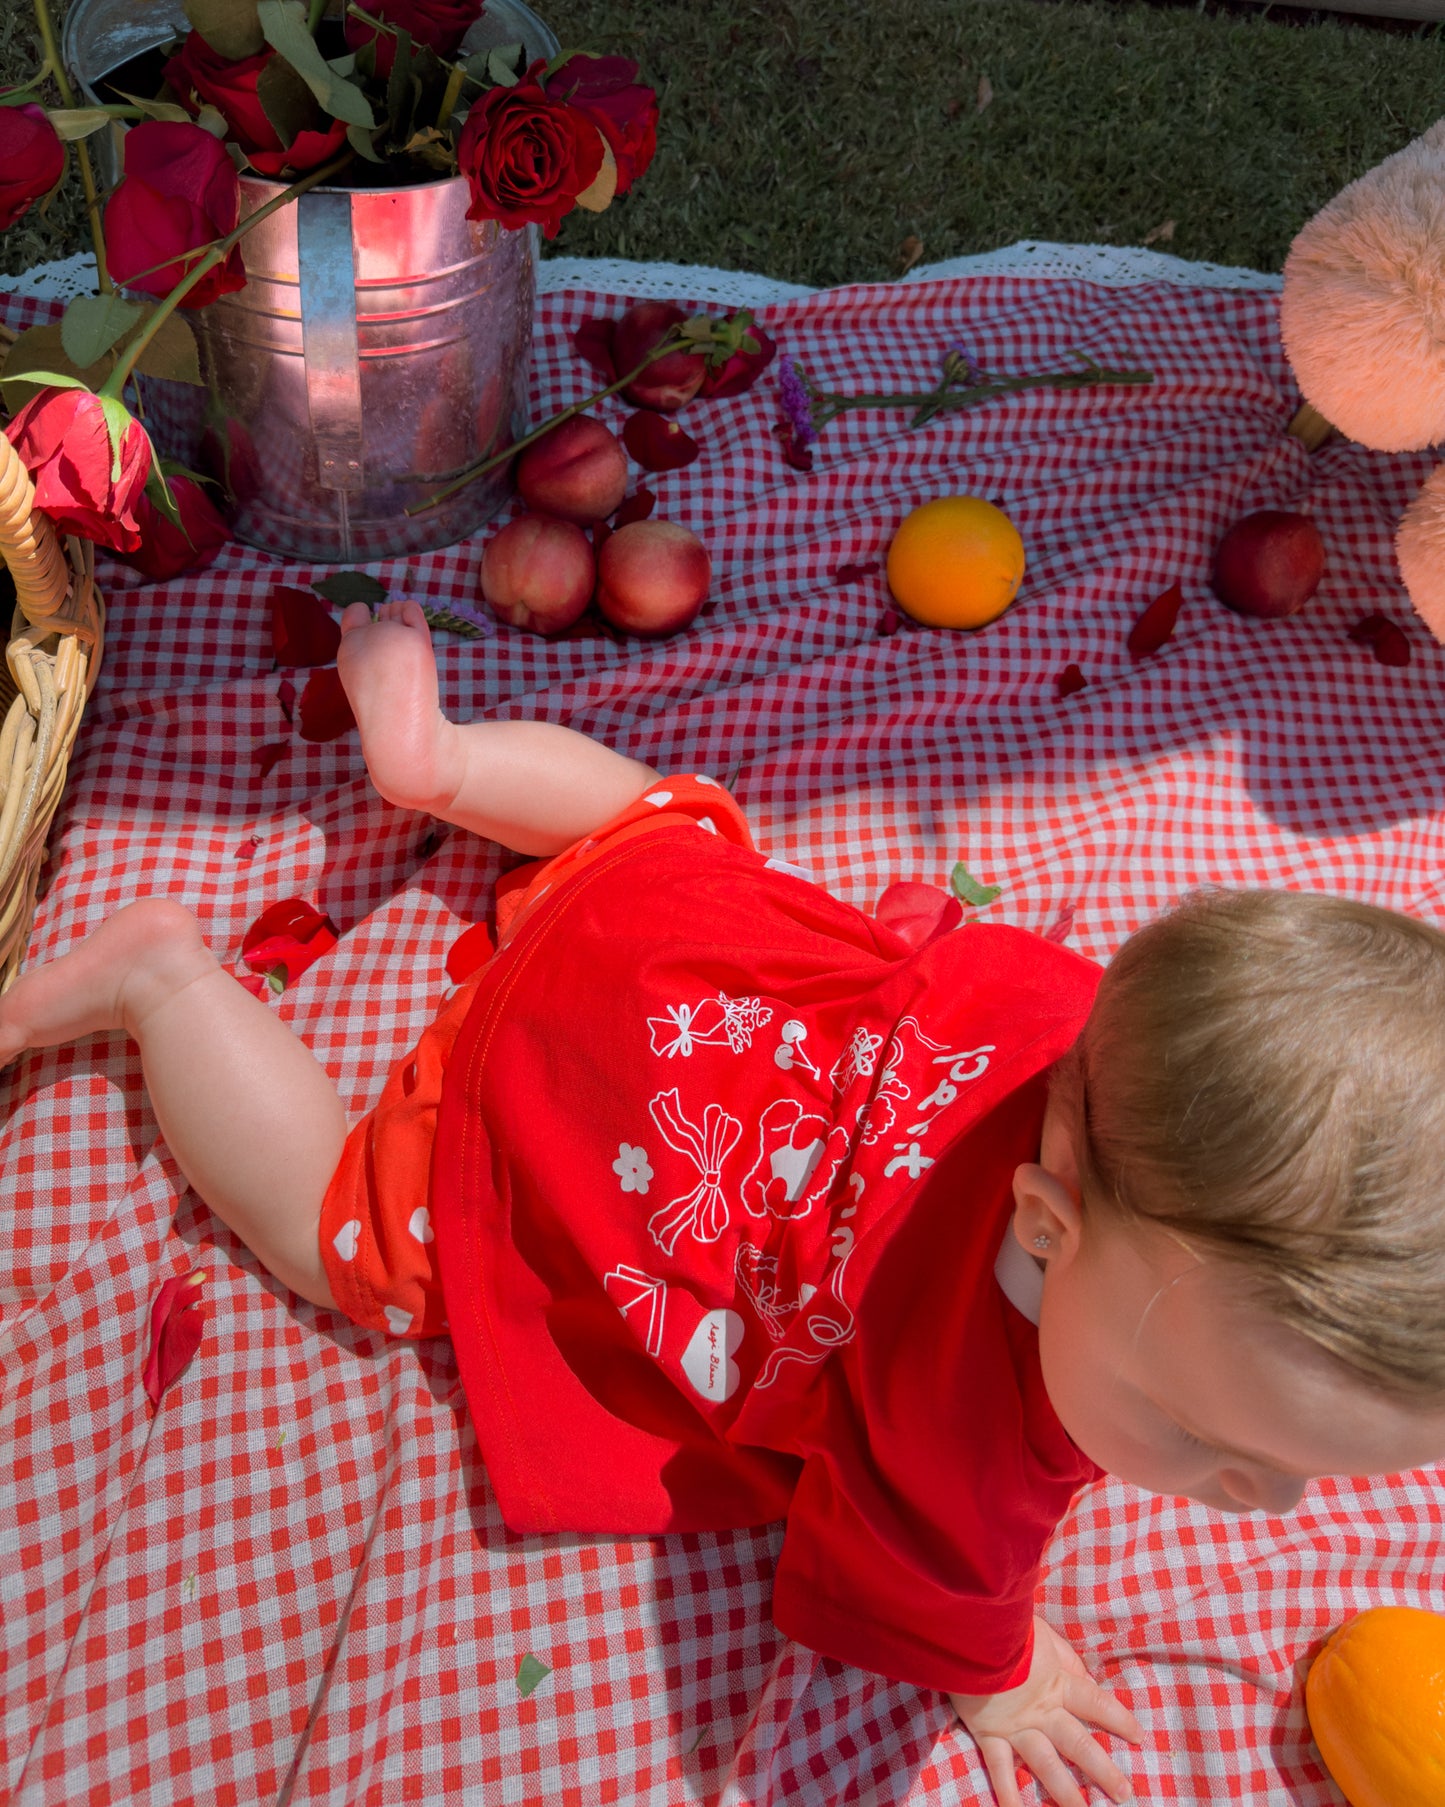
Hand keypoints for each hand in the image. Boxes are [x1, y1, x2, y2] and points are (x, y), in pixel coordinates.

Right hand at [950, 1617, 1143, 1806]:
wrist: (972, 1628)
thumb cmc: (1007, 1623)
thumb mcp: (1044, 1631)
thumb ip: (1063, 1657)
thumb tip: (1083, 1677)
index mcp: (1058, 1682)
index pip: (1096, 1703)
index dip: (1119, 1719)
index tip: (1139, 1737)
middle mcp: (1043, 1711)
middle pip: (1079, 1745)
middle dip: (1103, 1771)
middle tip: (1125, 1794)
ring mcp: (1017, 1726)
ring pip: (1047, 1766)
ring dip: (1067, 1793)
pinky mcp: (989, 1733)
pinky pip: (1000, 1769)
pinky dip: (1008, 1794)